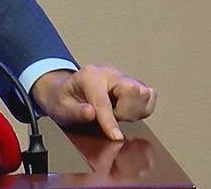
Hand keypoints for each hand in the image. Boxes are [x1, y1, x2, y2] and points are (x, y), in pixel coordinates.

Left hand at [30, 64, 156, 140]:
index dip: (110, 121)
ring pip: (145, 94)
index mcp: (90, 76)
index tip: (116, 137)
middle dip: (125, 111)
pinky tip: (125, 112)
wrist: (65, 92)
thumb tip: (90, 113)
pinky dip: (141, 109)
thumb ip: (76, 112)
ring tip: (116, 113)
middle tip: (110, 116)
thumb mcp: (61, 108)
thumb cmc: (63, 99)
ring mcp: (124, 78)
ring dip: (133, 111)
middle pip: (133, 91)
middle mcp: (110, 73)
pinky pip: (149, 98)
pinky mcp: (134, 85)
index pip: (104, 101)